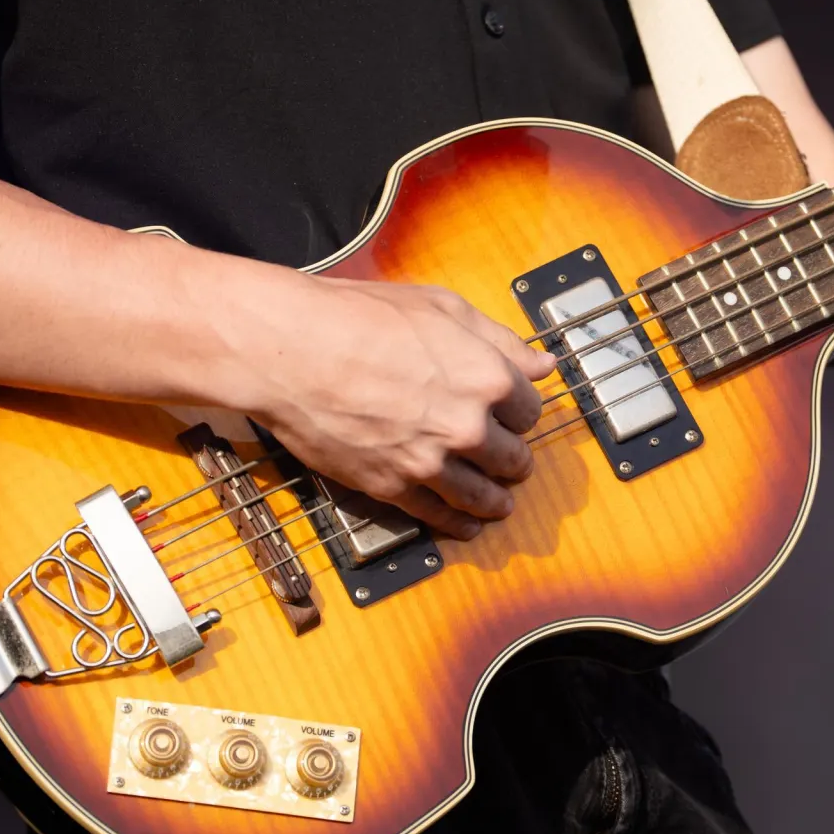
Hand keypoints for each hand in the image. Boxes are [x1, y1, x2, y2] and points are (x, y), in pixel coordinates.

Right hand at [235, 278, 557, 538]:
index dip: (521, 413)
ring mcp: (430, 462)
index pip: (530, 411)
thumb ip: (500, 340)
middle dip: (514, 460)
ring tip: (500, 504)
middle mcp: (467, 426)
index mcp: (488, 378)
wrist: (291, 351)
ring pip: (483, 497)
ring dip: (496, 502)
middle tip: (511, 461)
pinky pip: (438, 516)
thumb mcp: (441, 308)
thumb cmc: (359, 318)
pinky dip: (458, 525)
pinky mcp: (392, 486)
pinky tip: (465, 526)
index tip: (513, 416)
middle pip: (513, 459)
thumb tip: (542, 364)